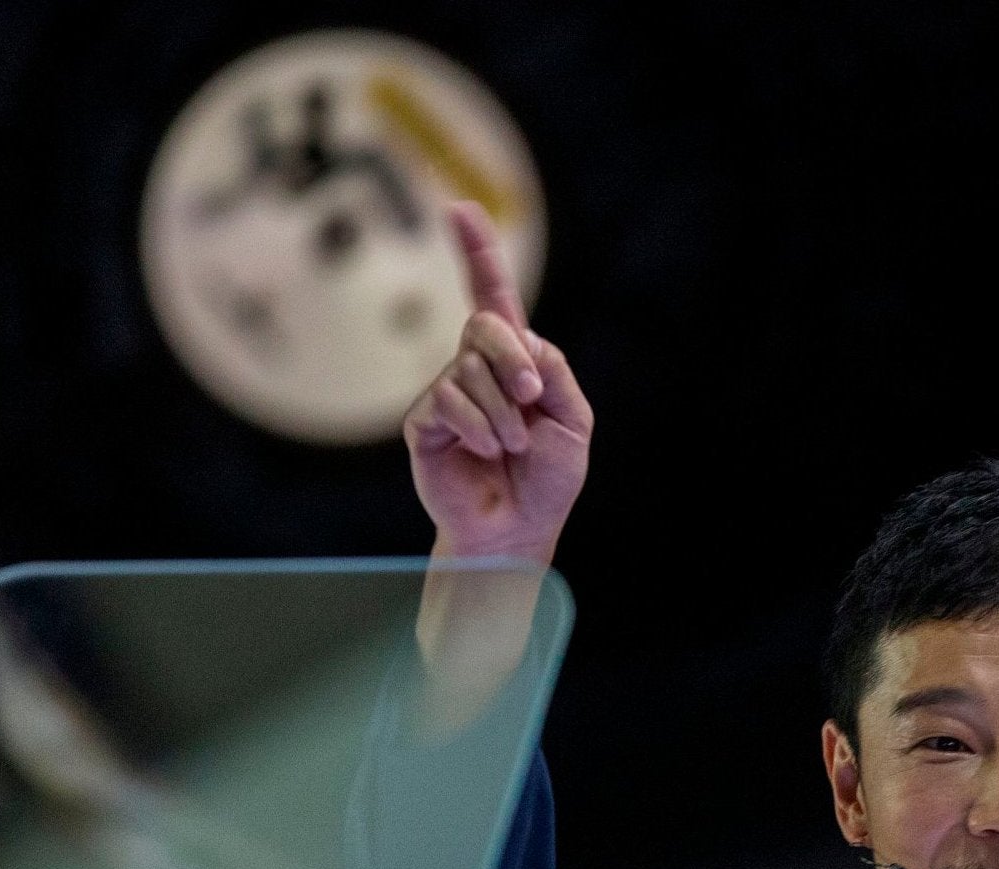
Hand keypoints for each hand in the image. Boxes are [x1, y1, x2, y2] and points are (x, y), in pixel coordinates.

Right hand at [403, 202, 591, 565]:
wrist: (517, 529)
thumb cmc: (547, 480)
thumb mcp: (573, 421)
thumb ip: (554, 371)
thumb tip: (519, 339)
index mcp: (514, 362)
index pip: (492, 297)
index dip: (476, 253)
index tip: (459, 208)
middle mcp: (475, 369)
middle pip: (485, 326)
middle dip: (513, 361)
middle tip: (532, 402)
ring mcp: (446, 393)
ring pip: (470, 370)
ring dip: (503, 414)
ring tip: (511, 448)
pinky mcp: (424, 422)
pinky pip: (448, 401)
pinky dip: (479, 428)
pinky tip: (487, 452)